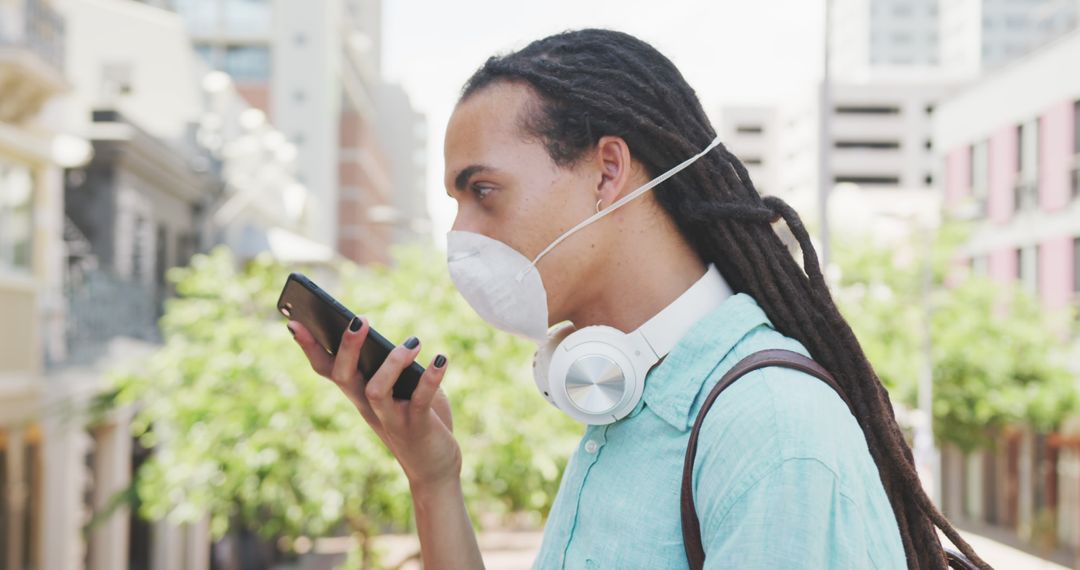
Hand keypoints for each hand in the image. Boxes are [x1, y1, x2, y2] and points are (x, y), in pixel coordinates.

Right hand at [288, 318, 460, 488]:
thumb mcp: (404, 390)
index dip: (309, 348)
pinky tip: (441, 359)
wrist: (433, 469)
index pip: (327, 370)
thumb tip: (403, 342)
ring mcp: (391, 419)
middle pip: (343, 377)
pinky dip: (431, 378)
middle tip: (359, 319)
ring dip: (392, 364)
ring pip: (376, 391)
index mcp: (360, 396)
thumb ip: (399, 369)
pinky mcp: (417, 427)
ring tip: (413, 342)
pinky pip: (420, 399)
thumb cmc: (419, 421)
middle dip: (347, 348)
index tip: (294, 322)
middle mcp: (369, 408)